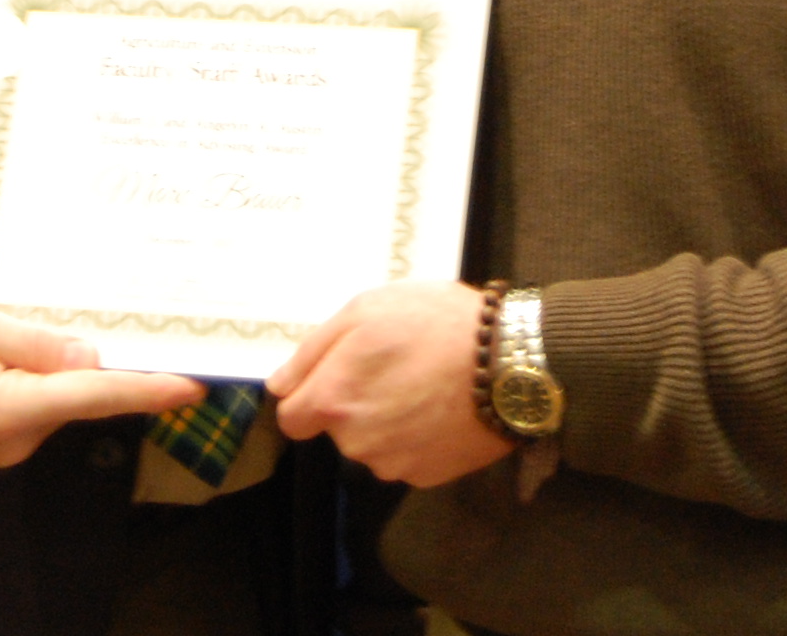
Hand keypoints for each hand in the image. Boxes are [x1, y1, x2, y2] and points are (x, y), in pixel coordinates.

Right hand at [0, 290, 201, 466]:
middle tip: (130, 312)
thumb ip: (28, 341)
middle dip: (103, 358)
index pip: (92, 396)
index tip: (193, 385)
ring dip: (61, 362)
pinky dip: (35, 374)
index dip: (146, 388)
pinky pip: (25, 402)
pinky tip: (22, 342)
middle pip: (77, 394)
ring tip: (50, 316)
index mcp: (1, 410)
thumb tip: (89, 357)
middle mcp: (5, 440)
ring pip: (51, 397)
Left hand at [268, 279, 514, 486]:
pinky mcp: (427, 475)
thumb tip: (279, 387)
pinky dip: (417, 436)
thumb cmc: (434, 323)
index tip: (338, 375)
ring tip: (423, 382)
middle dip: (354, 402)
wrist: (508, 362)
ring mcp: (393, 463)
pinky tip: (440, 406)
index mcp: (333, 399)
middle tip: (393, 366)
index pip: (292, 419)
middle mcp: (355, 442)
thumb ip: (312, 352)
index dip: (309, 395)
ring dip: (386, 420)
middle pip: (337, 429)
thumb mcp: (364, 310)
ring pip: (373, 444)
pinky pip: (407, 456)